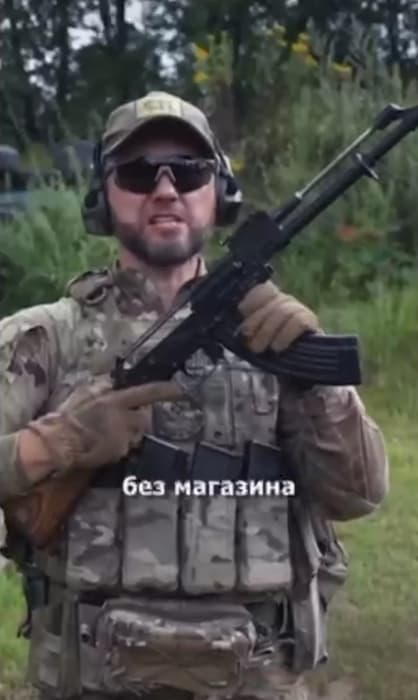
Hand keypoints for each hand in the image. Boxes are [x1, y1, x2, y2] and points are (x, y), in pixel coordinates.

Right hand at [24, 380, 182, 473]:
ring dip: (128, 434)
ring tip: (107, 434)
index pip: (147, 393)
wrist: (58, 442)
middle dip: (138, 419)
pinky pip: (126, 448)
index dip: (165, 391)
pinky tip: (102, 444)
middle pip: (144, 419)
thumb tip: (115, 384)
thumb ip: (103, 388)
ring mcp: (123, 437)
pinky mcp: (119, 453)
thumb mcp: (85, 393)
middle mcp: (123, 418)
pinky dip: (118, 446)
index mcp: (115, 400)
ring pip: (136, 435)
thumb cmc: (69, 416)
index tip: (179, 390)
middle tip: (123, 420)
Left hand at [237, 281, 318, 352]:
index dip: (252, 298)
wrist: (295, 367)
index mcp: (268, 299)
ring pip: (282, 311)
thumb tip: (238, 326)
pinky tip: (277, 347)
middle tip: (247, 339)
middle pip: (270, 302)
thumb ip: (246, 326)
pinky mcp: (310, 321)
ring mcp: (299, 309)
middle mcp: (284, 300)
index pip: (263, 288)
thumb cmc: (266, 349)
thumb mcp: (252, 335)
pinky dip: (285, 335)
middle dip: (255, 322)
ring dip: (267, 331)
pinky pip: (298, 322)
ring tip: (258, 348)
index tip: (241, 310)